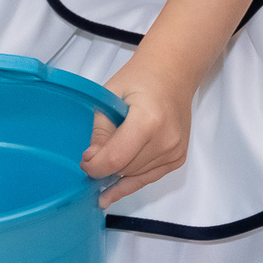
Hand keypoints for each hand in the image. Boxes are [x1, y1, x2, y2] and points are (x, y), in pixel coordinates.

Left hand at [82, 61, 194, 209]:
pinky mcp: (178, 158)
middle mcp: (166, 140)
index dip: (95, 167)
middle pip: (125, 170)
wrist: (172, 73)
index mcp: (148, 120)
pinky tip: (113, 189)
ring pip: (135, 177)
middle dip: (104, 169)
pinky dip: (130, 180)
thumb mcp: (110, 96)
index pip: (116, 159)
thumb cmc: (140, 78)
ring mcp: (175, 151)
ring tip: (103, 167)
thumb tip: (92, 160)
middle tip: (91, 161)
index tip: (84, 163)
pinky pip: (149, 177)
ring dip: (117, 174)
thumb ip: (100, 131)